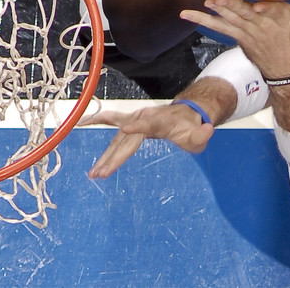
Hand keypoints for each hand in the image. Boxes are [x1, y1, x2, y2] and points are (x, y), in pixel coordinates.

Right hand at [78, 104, 214, 178]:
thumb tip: (209, 128)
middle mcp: (144, 118)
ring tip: (92, 173)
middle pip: (126, 140)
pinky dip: (96, 120)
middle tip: (100, 173)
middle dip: (113, 157)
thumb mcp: (200, 135)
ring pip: (117, 140)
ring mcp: (135, 120)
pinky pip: (110, 121)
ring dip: (104, 156)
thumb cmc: (191, 128)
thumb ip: (203, 134)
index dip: (138, 125)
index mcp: (160, 121)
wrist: (186, 114)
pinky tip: (80, 122)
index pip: (148, 124)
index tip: (125, 127)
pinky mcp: (130, 122)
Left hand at [180, 0, 289, 80]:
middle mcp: (262, 25)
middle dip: (231, 8)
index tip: (256, 8)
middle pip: (245, 15)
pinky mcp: (239, 38)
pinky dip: (204, 21)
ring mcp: (248, 32)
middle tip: (216, 1)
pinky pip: (219, 28)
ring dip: (215, 14)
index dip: (264, 9)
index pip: (272, 12)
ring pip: (230, 20)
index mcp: (281, 18)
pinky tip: (188, 15)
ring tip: (200, 7)